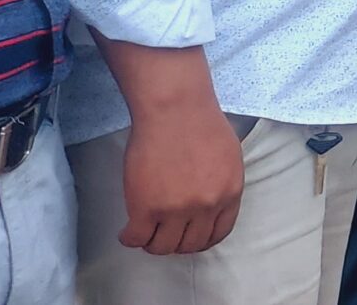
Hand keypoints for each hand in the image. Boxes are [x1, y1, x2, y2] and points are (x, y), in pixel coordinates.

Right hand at [117, 99, 243, 253]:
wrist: (175, 108)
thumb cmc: (200, 123)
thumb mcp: (228, 157)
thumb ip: (222, 184)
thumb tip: (212, 204)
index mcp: (229, 193)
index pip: (218, 233)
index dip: (201, 239)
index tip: (189, 236)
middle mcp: (206, 206)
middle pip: (190, 244)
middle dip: (176, 242)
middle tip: (162, 233)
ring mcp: (176, 209)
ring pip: (162, 246)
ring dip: (152, 243)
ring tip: (145, 232)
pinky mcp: (145, 207)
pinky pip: (136, 239)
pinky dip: (129, 239)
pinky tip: (127, 231)